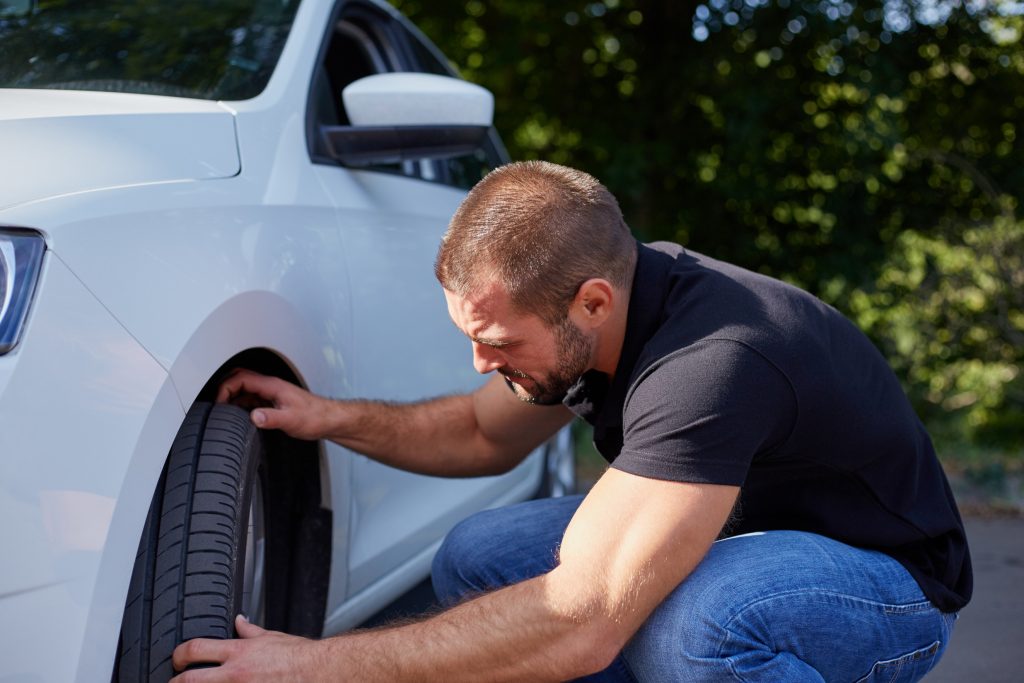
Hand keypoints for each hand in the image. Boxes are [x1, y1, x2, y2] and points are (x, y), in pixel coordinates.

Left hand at [171, 615, 323, 682]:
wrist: (317, 672)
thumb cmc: (298, 657)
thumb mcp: (271, 637)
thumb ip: (250, 631)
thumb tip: (239, 621)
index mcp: (239, 652)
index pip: (196, 649)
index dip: (179, 655)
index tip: (178, 660)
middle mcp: (235, 674)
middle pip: (189, 680)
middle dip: (176, 682)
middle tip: (175, 682)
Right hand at [217, 369, 329, 439]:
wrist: (328, 420)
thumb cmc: (315, 417)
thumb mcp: (291, 420)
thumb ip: (271, 418)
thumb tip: (253, 417)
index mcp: (272, 385)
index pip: (240, 378)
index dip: (225, 388)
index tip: (218, 403)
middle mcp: (270, 386)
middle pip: (239, 379)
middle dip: (224, 389)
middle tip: (216, 406)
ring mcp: (271, 393)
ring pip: (244, 390)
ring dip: (232, 398)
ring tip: (223, 413)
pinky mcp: (273, 402)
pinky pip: (251, 399)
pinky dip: (241, 405)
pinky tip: (239, 417)